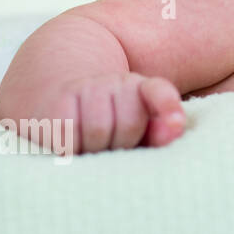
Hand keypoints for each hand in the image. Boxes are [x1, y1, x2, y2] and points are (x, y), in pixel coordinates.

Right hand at [43, 73, 186, 154]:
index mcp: (139, 87)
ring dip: (95, 149)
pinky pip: (69, 137)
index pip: (158, 91)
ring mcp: (85, 89)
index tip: (177, 123)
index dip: (168, 105)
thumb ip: (159, 131)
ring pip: (99, 131)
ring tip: (91, 147)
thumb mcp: (135, 127)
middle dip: (122, 144)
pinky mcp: (57, 103)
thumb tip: (176, 128)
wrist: (56, 94)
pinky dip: (72, 150)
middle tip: (112, 146)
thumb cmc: (105, 123)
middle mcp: (114, 82)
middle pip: (129, 124)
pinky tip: (71, 147)